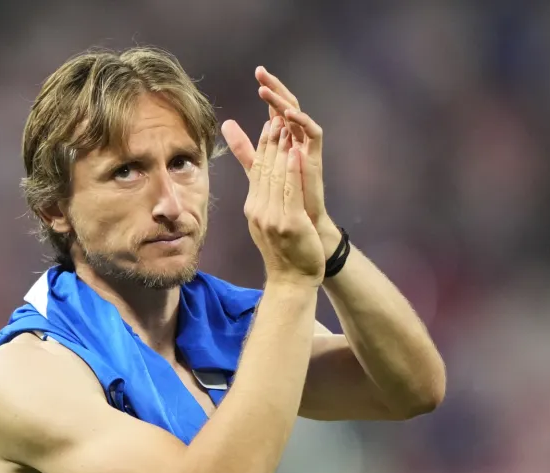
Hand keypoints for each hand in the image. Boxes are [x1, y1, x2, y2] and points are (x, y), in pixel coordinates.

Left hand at [221, 67, 329, 232]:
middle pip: (286, 107)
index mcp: (284, 140)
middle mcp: (296, 141)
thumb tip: (226, 124)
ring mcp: (307, 149)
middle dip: (275, 89)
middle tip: (261, 72)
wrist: (302, 228)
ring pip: (297, 117)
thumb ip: (244, 148)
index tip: (257, 72)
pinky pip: (313, 134)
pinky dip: (302, 122)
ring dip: (283, 102)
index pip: (275, 109)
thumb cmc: (283, 200)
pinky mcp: (315, 160)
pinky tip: (287, 114)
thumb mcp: (257, 168)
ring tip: (267, 91)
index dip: (268, 91)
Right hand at [244, 117, 324, 286]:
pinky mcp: (290, 224)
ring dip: (280, 149)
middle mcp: (258, 210)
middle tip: (276, 116)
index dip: (263, 145)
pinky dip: (292, 170)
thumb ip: (263, 195)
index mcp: (253, 207)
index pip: (257, 170)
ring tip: (286, 127)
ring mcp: (273, 217)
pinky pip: (290, 192)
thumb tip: (254, 174)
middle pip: (264, 169)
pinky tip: (296, 152)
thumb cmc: (283, 250)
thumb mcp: (267, 219)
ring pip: (276, 176)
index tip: (269, 123)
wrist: (292, 279)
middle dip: (270, 141)